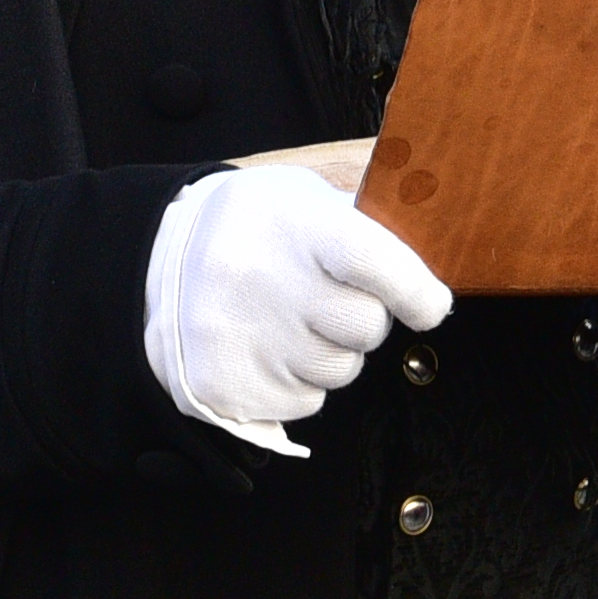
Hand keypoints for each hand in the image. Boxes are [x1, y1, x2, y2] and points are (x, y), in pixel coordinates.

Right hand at [142, 164, 451, 458]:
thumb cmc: (259, 226)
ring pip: (338, 370)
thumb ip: (366, 225)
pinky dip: (297, 381)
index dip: (414, 291)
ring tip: (292, 318)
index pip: (372, 262)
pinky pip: (303, 401)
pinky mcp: (223, 386)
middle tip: (332, 297)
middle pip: (364, 328)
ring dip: (330, 352)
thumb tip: (437, 254)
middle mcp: (261, 279)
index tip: (431, 306)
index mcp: (291, 223)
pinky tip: (268, 346)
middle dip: (364, 320)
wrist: (161, 259)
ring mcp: (237, 336)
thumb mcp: (305, 197)